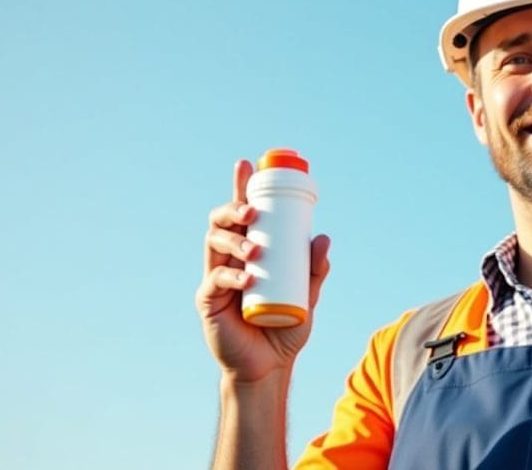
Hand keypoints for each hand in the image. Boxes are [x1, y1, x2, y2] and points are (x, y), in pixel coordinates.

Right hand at [197, 159, 330, 382]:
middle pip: (221, 221)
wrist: (269, 367)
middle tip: (252, 213)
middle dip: (233, 209)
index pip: (242, 213)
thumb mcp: (307, 297)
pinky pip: (215, 279)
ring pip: (214, 243)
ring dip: (233, 240)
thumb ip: (315, 270)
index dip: (241, 187)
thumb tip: (323, 237)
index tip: (247, 165)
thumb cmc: (285, 330)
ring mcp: (216, 278)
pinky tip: (246, 279)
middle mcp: (229, 259)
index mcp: (249, 251)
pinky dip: (231, 275)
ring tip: (254, 250)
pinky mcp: (208, 301)